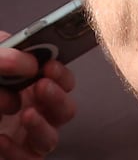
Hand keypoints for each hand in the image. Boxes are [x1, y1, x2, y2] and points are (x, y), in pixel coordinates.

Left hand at [0, 42, 75, 159]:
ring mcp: (25, 138)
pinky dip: (16, 151)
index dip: (62, 74)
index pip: (63, 81)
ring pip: (50, 139)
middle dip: (57, 97)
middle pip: (65, 110)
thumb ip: (5, 54)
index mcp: (32, 85)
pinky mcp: (16, 156)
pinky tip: (2, 138)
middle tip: (41, 86)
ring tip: (26, 114)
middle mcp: (34, 111)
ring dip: (41, 126)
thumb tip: (27, 62)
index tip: (49, 66)